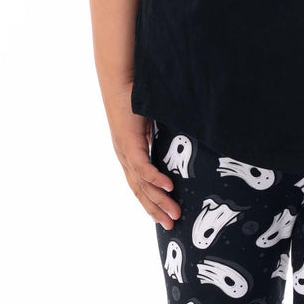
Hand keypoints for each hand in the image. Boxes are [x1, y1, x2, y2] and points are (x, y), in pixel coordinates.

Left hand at [106, 84, 181, 229]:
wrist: (119, 78)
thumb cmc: (137, 97)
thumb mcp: (154, 123)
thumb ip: (164, 137)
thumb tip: (185, 144)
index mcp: (130, 154)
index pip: (140, 185)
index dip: (152, 203)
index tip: (165, 217)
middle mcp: (125, 156)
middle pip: (140, 191)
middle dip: (156, 210)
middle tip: (171, 226)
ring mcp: (125, 151)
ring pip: (142, 184)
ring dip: (159, 200)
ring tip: (174, 213)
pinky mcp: (128, 141)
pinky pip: (143, 167)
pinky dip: (155, 179)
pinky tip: (168, 188)